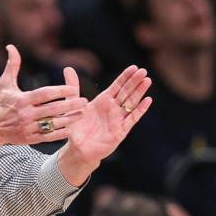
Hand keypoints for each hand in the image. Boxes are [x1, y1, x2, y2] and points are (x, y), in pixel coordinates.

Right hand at [0, 45, 87, 157]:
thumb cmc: (0, 103)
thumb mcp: (5, 84)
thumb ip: (12, 65)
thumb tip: (11, 46)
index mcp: (22, 100)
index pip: (44, 94)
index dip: (59, 91)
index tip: (73, 88)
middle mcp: (26, 114)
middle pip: (52, 109)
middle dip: (70, 104)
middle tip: (84, 101)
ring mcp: (28, 127)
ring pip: (52, 124)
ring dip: (69, 119)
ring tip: (82, 113)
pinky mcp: (30, 139)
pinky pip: (48, 137)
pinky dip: (60, 133)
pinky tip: (72, 128)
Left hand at [58, 65, 151, 184]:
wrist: (77, 148)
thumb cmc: (75, 127)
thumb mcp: (72, 104)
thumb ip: (72, 87)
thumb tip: (68, 68)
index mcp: (102, 101)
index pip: (116, 86)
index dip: (125, 77)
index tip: (134, 67)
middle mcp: (112, 108)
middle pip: (126, 92)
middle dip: (134, 82)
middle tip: (144, 71)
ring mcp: (117, 119)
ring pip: (131, 103)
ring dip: (139, 92)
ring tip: (147, 81)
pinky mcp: (120, 131)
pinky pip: (132, 119)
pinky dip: (139, 110)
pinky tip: (147, 100)